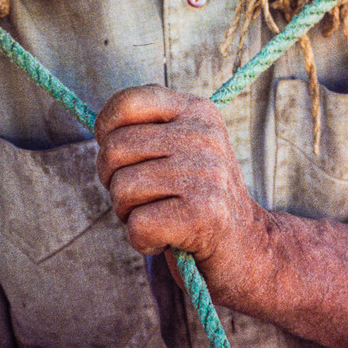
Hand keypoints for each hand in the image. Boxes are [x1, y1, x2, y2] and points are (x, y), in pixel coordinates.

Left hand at [94, 86, 271, 300]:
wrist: (247, 244)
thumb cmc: (197, 196)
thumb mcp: (182, 148)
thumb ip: (148, 131)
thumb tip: (100, 129)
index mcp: (197, 111)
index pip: (128, 102)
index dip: (106, 129)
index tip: (117, 154)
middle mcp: (204, 136)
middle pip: (114, 149)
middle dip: (113, 180)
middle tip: (141, 196)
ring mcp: (206, 174)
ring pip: (122, 189)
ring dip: (128, 214)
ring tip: (158, 215)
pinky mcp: (203, 214)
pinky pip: (137, 226)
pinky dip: (142, 240)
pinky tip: (167, 238)